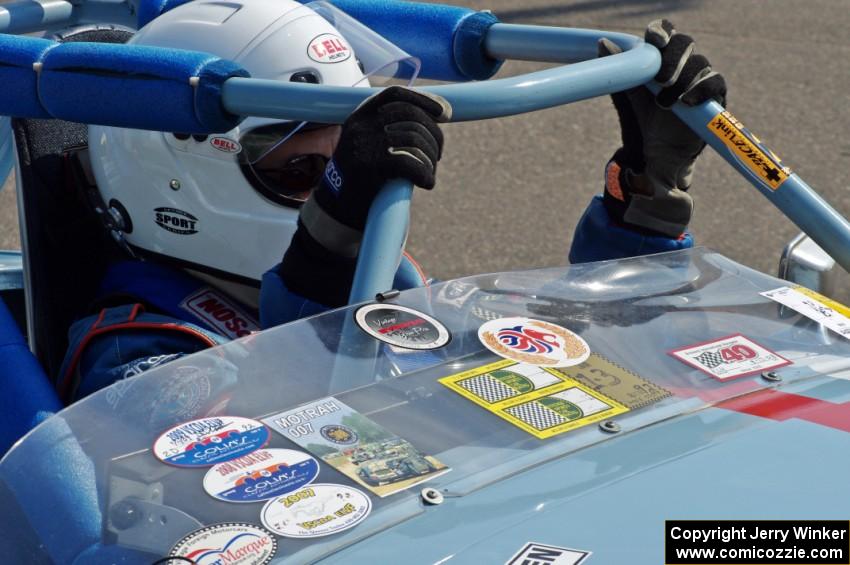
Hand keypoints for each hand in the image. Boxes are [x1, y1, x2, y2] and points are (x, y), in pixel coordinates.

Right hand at [312, 85, 450, 231]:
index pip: (395, 96)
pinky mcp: (369, 166)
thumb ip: (391, 132)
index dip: (423, 100)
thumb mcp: (368, 147)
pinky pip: (410, 163)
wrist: (335, 210)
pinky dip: (425, 174)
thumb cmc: (360, 181)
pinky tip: (427, 183)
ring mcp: (363, 144)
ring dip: (430, 158)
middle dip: (433, 134)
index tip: (443, 113)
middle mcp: (360, 126)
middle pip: (411, 116)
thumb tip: (433, 120)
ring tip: (429, 172)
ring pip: (414, 139)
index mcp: (360, 117)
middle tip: (438, 154)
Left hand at [599, 19, 726, 237]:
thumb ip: (622, 73)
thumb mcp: (630, 99)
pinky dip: (701, 90)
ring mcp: (700, 80)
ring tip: (664, 103)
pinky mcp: (714, 98)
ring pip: (700, 64)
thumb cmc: (644, 124)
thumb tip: (603, 44)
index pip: (666, 34)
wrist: (657, 155)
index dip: (662, 31)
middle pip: (685, 44)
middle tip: (659, 81)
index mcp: (661, 61)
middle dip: (671, 59)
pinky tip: (685, 102)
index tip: (653, 40)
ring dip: (682, 80)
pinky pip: (715, 83)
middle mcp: (683, 66)